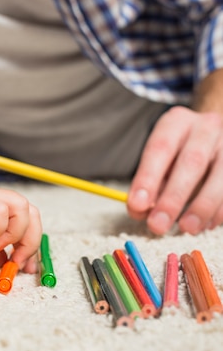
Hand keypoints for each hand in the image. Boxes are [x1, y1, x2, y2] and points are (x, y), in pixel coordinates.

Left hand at [127, 106, 222, 234]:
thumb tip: (140, 212)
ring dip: (202, 207)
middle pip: (192, 162)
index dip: (147, 178)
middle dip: (173, 198)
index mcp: (176, 122)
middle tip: (158, 225)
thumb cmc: (178, 153)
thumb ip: (148, 185)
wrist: (213, 137)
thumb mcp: (158, 161)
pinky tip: (207, 224)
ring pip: (221, 177)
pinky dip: (220, 210)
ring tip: (186, 228)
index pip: (160, 148)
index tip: (136, 205)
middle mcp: (206, 127)